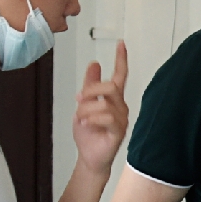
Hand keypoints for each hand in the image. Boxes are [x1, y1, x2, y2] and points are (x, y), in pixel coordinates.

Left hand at [73, 41, 129, 174]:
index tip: (121, 44)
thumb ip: (90, 85)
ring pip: (105, 103)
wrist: (88, 157)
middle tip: (78, 99)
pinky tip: (86, 124)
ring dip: (87, 109)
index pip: (120, 75)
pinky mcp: (119, 131)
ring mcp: (122, 119)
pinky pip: (107, 118)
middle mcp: (121, 106)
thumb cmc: (89, 134)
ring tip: (80, 118)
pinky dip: (92, 119)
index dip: (121, 59)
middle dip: (91, 91)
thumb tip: (95, 63)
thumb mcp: (84, 105)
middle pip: (111, 87)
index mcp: (113, 99)